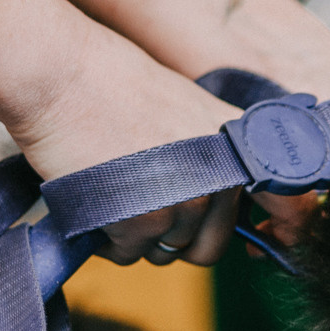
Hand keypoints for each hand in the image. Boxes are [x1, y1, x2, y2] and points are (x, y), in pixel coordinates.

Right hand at [5, 27, 248, 266]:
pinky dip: (109, 242)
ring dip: (139, 238)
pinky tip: (95, 207)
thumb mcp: (190, 110)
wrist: (62, 76)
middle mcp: (224, 178)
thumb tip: (216, 198)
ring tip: (114, 200)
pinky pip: (130, 254)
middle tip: (142, 209)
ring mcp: (187, 202)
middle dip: (175, 237)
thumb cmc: (115, 84)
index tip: (217, 230)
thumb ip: (213, 153)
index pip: (267, 210)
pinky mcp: (144, 221)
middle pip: (208, 245)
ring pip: (166, 251)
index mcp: (240, 148)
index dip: (246, 229)